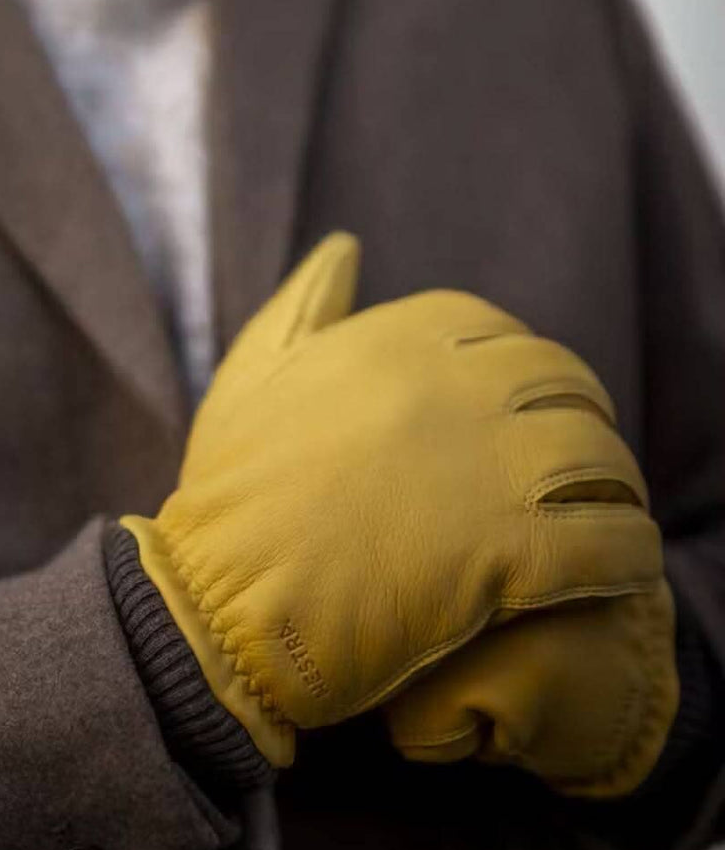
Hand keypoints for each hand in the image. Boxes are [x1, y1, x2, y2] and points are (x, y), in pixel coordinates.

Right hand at [120, 233, 666, 770]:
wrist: (218, 604)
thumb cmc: (231, 492)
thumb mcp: (255, 372)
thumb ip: (309, 301)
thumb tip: (347, 245)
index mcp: (400, 339)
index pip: (503, 333)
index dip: (518, 374)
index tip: (512, 415)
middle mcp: (455, 386)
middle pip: (567, 384)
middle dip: (579, 420)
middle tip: (566, 470)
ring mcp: (489, 467)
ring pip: (602, 457)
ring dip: (614, 487)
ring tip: (602, 518)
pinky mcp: (514, 554)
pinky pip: (613, 541)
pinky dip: (630, 554)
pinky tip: (617, 571)